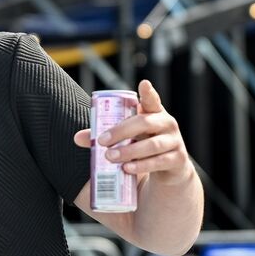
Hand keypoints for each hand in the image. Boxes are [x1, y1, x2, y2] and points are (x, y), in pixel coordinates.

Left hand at [73, 80, 194, 186]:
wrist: (169, 170)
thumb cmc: (144, 147)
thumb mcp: (129, 138)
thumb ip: (106, 135)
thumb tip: (77, 138)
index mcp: (154, 114)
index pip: (152, 100)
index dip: (148, 93)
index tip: (143, 84)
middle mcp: (167, 124)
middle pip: (145, 123)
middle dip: (122, 131)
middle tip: (102, 141)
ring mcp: (174, 142)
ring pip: (152, 145)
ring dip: (129, 151)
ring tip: (110, 157)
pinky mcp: (177, 160)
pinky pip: (159, 162)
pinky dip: (141, 165)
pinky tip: (127, 168)